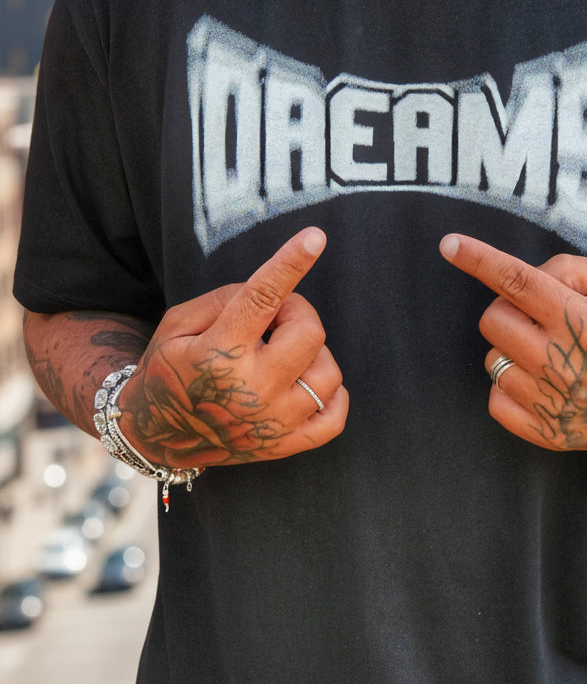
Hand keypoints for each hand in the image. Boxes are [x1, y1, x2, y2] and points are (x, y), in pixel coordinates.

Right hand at [119, 228, 347, 466]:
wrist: (155, 434)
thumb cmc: (169, 367)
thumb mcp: (178, 324)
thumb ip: (226, 299)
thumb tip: (276, 293)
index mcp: (218, 354)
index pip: (261, 299)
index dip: (290, 263)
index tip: (315, 237)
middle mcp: (250, 390)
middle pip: (308, 332)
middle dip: (296, 313)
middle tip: (274, 320)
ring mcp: (271, 423)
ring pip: (328, 373)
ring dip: (312, 355)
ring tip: (283, 356)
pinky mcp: (284, 446)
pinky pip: (334, 417)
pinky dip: (331, 395)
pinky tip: (306, 383)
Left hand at [439, 234, 586, 450]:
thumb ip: (568, 270)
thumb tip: (518, 278)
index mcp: (583, 320)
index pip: (519, 282)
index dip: (479, 259)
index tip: (449, 244)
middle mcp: (564, 362)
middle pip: (494, 320)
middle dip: (508, 311)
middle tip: (538, 319)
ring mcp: (553, 402)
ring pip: (492, 361)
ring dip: (511, 352)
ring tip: (549, 356)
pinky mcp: (546, 433)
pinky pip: (495, 400)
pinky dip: (510, 388)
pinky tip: (542, 385)